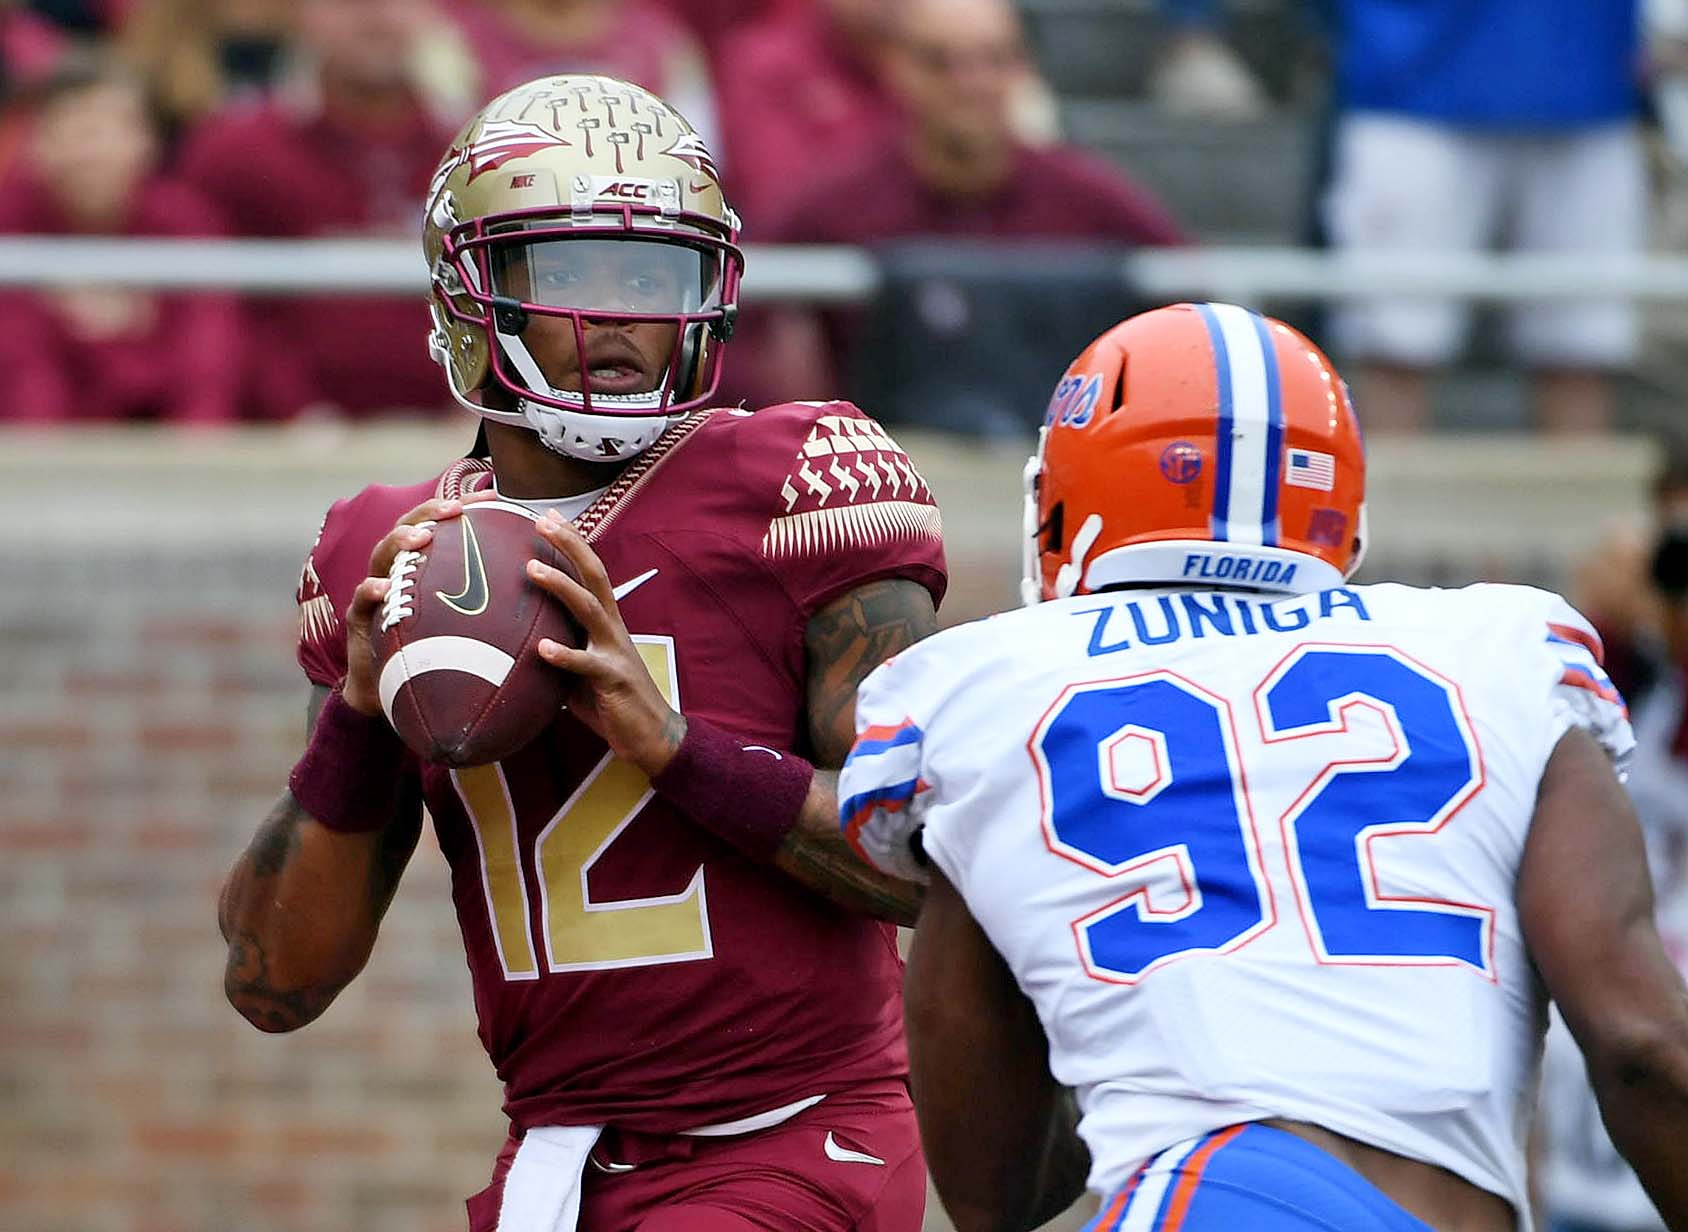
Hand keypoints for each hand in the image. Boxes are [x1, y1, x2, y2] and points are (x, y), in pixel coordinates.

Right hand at [341, 494, 492, 715]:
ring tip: (421, 538)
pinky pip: (360, 599)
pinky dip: (371, 590)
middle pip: (409, 527)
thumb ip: (493, 601)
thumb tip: (541, 585)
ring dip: (400, 542)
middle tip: (455, 510)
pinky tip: (384, 587)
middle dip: (430, 513)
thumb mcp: (467, 622)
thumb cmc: (436, 653)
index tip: (492, 497)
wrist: (394, 693)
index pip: (442, 525)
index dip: (464, 506)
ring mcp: (375, 590)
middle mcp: (397, 569)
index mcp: (423, 565)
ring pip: (381, 554)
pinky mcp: (359, 617)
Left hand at [527, 511, 684, 775]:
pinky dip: (564, 655)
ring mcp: (614, 652)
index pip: (590, 572)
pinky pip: (586, 665)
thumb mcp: (581, 668)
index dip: (572, 543)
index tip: (548, 516)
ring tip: (533, 569)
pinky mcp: (612, 680)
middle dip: (570, 546)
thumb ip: (558, 647)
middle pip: (595, 575)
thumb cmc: (612, 701)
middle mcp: (612, 628)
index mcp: (606, 622)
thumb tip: (517, 641)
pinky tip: (541, 649)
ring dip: (562, 586)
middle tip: (543, 521)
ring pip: (589, 609)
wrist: (651, 735)